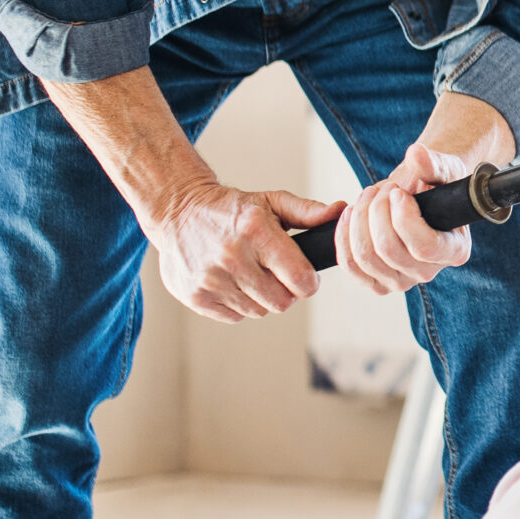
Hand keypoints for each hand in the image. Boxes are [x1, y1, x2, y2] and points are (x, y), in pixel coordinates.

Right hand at [146, 178, 339, 321]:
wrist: (179, 210)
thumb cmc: (233, 209)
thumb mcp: (271, 202)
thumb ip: (307, 212)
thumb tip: (340, 211)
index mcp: (256, 231)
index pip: (300, 280)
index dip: (307, 282)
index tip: (302, 276)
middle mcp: (232, 256)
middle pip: (282, 302)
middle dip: (285, 291)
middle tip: (274, 274)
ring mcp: (211, 279)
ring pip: (258, 311)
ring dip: (260, 298)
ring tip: (250, 274)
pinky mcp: (195, 296)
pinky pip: (235, 317)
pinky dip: (238, 304)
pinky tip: (231, 281)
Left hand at [337, 141, 477, 295]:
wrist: (418, 193)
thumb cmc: (435, 183)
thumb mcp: (442, 168)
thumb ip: (433, 163)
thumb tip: (417, 154)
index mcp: (455, 250)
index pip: (425, 246)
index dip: (404, 218)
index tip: (398, 192)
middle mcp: (429, 272)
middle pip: (388, 250)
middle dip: (377, 211)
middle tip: (384, 189)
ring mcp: (401, 280)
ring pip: (365, 256)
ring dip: (359, 219)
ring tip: (369, 196)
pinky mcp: (376, 280)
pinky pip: (350, 265)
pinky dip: (344, 236)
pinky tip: (351, 213)